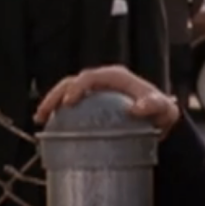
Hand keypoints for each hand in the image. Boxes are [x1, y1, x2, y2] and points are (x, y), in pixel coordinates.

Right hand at [34, 65, 179, 134]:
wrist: (159, 121)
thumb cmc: (161, 112)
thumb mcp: (164, 110)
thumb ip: (155, 106)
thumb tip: (137, 108)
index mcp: (116, 77)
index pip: (92, 77)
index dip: (78, 86)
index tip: (69, 102)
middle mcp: (103, 82)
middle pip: (73, 82)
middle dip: (56, 94)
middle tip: (45, 113)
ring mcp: (95, 92)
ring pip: (66, 91)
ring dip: (51, 102)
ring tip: (40, 119)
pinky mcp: (90, 105)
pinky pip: (70, 106)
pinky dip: (57, 113)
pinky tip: (48, 128)